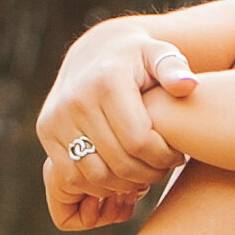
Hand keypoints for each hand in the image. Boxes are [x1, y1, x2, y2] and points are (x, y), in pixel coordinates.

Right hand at [38, 17, 199, 228]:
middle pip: (118, 162)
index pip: (139, 141)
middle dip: (147, 173)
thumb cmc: (138, 58)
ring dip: (123, 184)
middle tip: (162, 170)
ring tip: (143, 174)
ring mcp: (56, 117)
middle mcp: (76, 100)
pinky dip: (96, 185)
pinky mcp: (46, 130)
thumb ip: (175, 68)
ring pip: (94, 174)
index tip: (177, 156)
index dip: (163, 157)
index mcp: (107, 82)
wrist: (96, 50)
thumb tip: (188, 85)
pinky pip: (71, 175)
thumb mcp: (160, 54)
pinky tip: (119, 175)